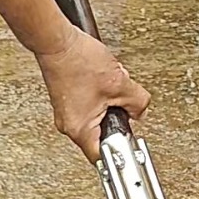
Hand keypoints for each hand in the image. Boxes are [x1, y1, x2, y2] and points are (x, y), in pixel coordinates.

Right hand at [35, 27, 149, 159]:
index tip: (128, 148)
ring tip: (109, 89)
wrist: (57, 41)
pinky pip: (87, 109)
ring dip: (108, 107)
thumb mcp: (120, 83)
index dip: (118, 152)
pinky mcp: (65, 102)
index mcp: (80, 128)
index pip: (102, 157)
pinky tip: (101, 84)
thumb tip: (141, 112)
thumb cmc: (78, 60)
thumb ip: (138, 103)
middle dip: (116, 121)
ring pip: (95, 121)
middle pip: (100, 137)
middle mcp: (69, 125)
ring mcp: (65, 114)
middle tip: (122, 107)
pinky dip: (98, 100)